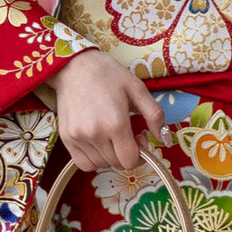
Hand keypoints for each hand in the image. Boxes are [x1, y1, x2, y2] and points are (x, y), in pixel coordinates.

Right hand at [51, 48, 163, 172]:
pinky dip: (94, 160)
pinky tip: (98, 143)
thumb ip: (155, 116)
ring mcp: (78, 138)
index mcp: (116, 124)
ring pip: (101, 165)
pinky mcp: (66, 138)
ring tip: (111, 137)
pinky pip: (83, 164)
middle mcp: (95, 135)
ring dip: (111, 157)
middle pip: (117, 164)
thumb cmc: (108, 75)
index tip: (139, 138)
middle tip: (127, 135)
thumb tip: (164, 140)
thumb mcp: (138, 89)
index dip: (140, 155)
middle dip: (127, 154)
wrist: (74, 66)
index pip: (130, 161)